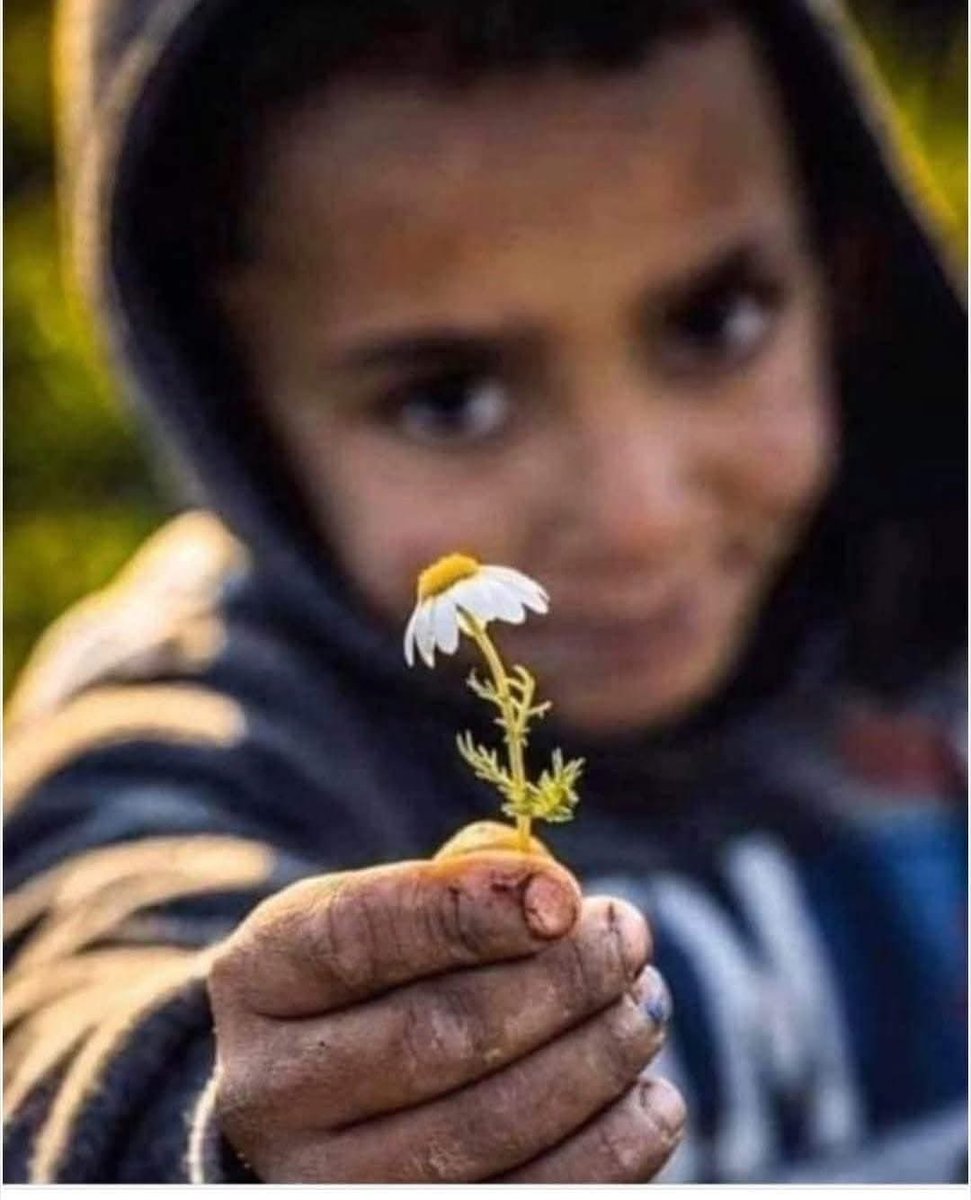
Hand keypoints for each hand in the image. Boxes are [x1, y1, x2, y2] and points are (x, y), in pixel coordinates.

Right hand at [208, 824, 684, 1181]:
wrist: (299, 1101)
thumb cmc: (358, 982)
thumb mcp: (369, 912)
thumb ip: (450, 884)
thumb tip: (551, 893)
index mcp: (260, 976)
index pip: (363, 936)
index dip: (471, 911)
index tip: (567, 895)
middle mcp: (270, 1089)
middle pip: (437, 1036)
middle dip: (561, 983)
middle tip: (628, 938)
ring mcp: (322, 1183)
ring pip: (483, 1131)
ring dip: (595, 1064)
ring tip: (644, 1007)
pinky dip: (607, 1157)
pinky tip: (653, 1102)